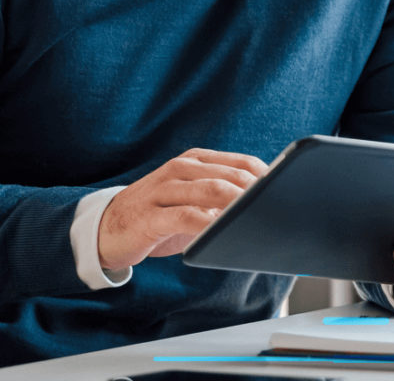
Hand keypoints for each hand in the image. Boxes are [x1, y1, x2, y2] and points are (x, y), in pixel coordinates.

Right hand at [97, 147, 267, 271]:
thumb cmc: (157, 216)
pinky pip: (185, 217)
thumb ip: (221, 199)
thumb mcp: (190, 200)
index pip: (242, 162)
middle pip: (230, 175)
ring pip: (210, 191)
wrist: (105, 229)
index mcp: (195, 160)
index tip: (288, 193)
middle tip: (279, 209)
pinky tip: (222, 233)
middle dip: (257, 192)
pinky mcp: (150, 216)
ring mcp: (164, 190)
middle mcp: (180, 169)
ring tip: (259, 218)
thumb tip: (263, 208)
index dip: (267, 177)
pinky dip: (208, 225)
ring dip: (238, 205)